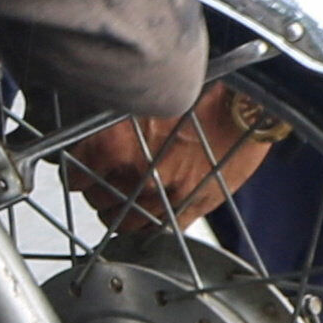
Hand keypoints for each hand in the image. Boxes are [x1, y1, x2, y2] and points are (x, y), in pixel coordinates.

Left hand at [68, 87, 287, 231]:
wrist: (245, 101)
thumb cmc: (200, 92)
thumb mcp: (141, 100)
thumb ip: (111, 125)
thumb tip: (92, 139)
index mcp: (114, 141)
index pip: (77, 174)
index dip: (79, 173)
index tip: (82, 171)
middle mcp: (135, 172)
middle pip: (99, 200)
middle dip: (100, 192)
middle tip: (106, 182)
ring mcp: (163, 195)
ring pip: (126, 221)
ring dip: (122, 213)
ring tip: (126, 200)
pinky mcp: (191, 207)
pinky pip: (158, 230)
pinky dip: (149, 225)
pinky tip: (149, 213)